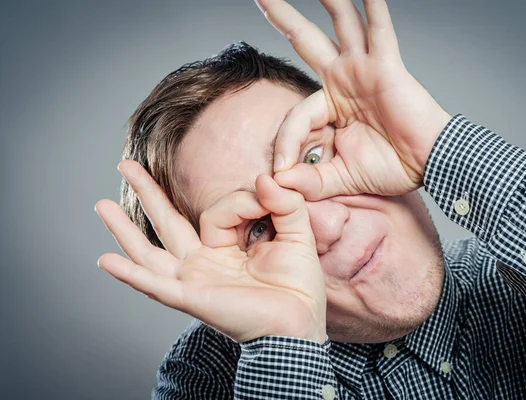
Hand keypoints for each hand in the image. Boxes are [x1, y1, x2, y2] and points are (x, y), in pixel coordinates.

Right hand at [95, 160, 325, 342]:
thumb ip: (285, 204)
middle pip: (167, 223)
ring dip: (124, 229)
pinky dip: (130, 275)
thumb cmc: (298, 287)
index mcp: (225, 248)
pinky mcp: (192, 298)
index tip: (269, 197)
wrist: (300, 325)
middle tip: (125, 165)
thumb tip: (264, 178)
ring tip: (100, 205)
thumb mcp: (297, 235)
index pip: (218, 210)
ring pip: (150, 251)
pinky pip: (156, 286)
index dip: (244, 200)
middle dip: (146, 194)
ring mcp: (194, 280)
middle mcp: (203, 262)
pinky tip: (105, 261)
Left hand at [255, 0, 451, 198]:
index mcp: (332, 105)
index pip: (295, 116)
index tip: (282, 171)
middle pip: (306, 42)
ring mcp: (364, 69)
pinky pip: (378, 32)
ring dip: (328, 0)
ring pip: (340, 25)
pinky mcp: (386, 67)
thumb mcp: (340, 178)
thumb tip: (278, 182)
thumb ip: (310, 181)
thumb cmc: (390, 168)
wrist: (427, 165)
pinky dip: (373, 8)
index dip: (285, 143)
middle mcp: (344, 80)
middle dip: (284, 18)